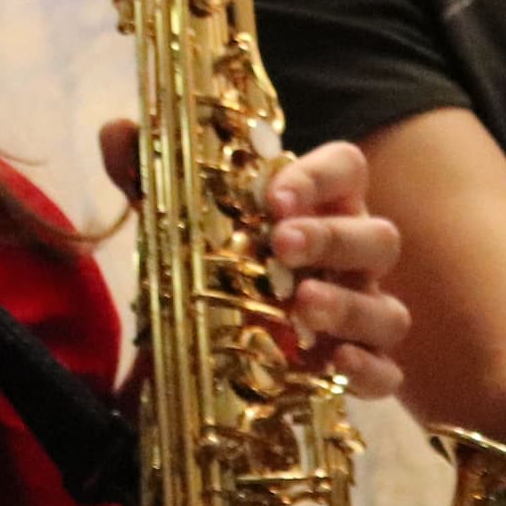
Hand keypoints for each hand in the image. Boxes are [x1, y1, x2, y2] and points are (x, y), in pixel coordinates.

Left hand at [100, 125, 407, 398]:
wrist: (212, 350)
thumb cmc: (214, 266)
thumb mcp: (175, 222)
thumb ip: (148, 178)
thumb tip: (117, 133)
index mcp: (318, 209)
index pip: (345, 170)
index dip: (318, 176)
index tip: (274, 196)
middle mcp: (350, 260)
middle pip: (377, 236)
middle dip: (331, 237)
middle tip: (281, 245)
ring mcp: (362, 315)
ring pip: (388, 308)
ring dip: (349, 304)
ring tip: (303, 305)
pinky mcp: (360, 370)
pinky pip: (387, 372)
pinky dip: (370, 370)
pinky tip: (335, 364)